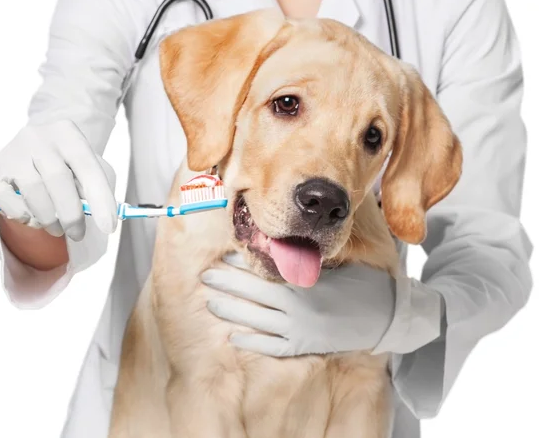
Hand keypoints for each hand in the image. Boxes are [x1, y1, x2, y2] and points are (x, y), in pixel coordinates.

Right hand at [0, 120, 117, 240]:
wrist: (32, 150)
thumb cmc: (66, 164)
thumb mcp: (87, 169)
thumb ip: (97, 189)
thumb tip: (105, 218)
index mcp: (67, 133)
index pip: (88, 168)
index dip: (101, 200)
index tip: (108, 227)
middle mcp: (37, 137)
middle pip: (58, 181)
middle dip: (72, 215)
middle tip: (78, 234)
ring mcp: (11, 152)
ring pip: (34, 194)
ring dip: (49, 219)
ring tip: (57, 228)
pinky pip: (8, 203)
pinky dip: (23, 216)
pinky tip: (32, 215)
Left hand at [202, 252, 398, 356]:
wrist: (386, 318)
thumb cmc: (363, 285)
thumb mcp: (338, 266)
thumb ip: (309, 261)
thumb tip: (284, 245)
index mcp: (305, 286)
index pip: (264, 275)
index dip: (241, 267)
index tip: (223, 259)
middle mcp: (298, 309)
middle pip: (254, 297)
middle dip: (228, 285)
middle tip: (206, 277)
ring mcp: (300, 331)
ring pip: (258, 322)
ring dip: (233, 312)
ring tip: (212, 303)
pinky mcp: (305, 347)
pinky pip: (273, 347)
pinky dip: (253, 343)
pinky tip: (235, 337)